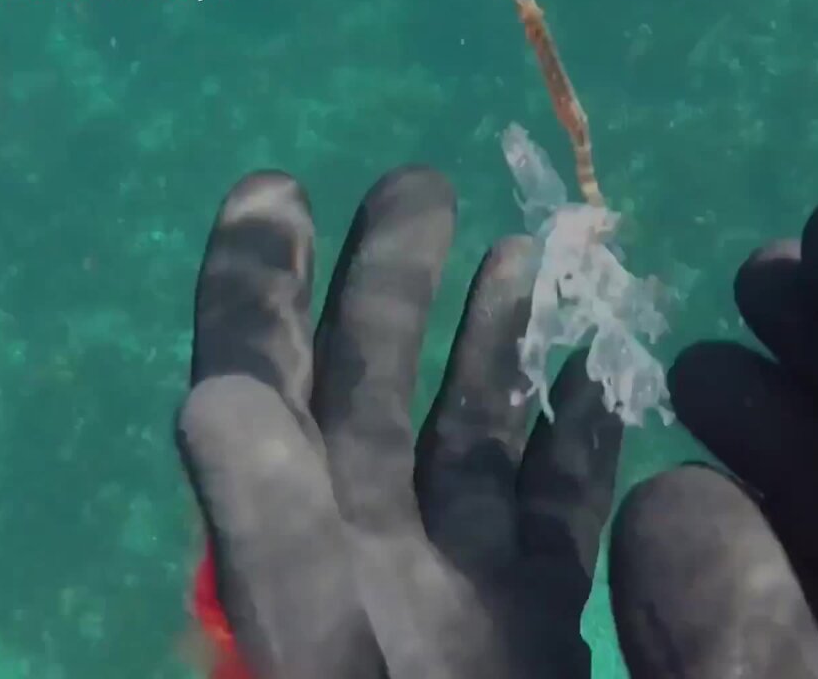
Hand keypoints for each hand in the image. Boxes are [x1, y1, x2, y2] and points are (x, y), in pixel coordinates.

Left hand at [175, 167, 622, 678]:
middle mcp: (369, 551)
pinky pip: (557, 506)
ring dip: (495, 339)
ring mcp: (457, 582)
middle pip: (368, 391)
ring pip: (469, 435)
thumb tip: (215, 393)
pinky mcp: (535, 616)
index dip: (251, 291)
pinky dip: (582, 436)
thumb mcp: (311, 641)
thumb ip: (268, 528)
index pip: (259, 393)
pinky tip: (602, 369)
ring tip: (522, 251)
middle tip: (422, 184)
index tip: (273, 189)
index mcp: (297, 549)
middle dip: (390, 282)